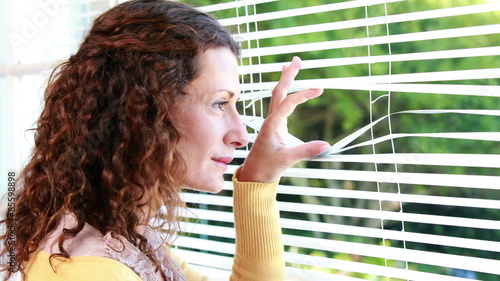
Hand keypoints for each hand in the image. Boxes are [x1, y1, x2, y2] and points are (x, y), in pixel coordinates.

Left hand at [238, 57, 329, 182]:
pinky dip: (285, 92)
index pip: (288, 102)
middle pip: (279, 92)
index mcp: (272, 124)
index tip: (319, 89)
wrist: (254, 175)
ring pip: (277, 96)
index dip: (303, 94)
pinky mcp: (275, 126)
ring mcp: (272, 122)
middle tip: (297, 60)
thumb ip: (306, 151)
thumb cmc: (267, 167)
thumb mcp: (287, 159)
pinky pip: (279, 104)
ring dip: (285, 80)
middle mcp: (271, 119)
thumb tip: (326, 145)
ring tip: (291, 66)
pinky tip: (288, 88)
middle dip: (288, 75)